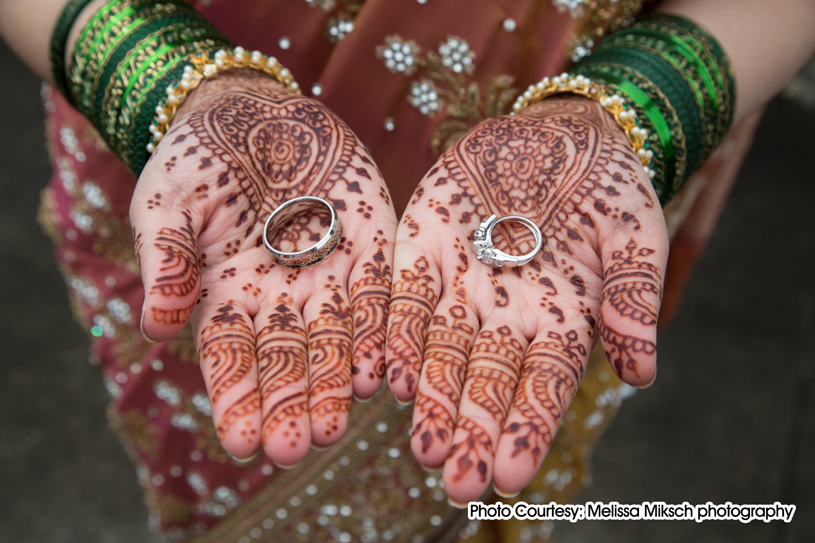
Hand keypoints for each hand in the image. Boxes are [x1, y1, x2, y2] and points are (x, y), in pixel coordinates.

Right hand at [130, 71, 395, 465]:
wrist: (251, 109)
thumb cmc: (197, 160)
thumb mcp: (166, 203)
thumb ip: (165, 262)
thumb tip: (155, 328)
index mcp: (228, 297)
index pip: (232, 359)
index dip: (237, 399)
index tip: (242, 443)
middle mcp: (282, 299)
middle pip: (289, 361)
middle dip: (292, 404)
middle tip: (295, 447)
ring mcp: (328, 275)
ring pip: (337, 340)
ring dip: (336, 382)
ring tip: (335, 424)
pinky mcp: (369, 244)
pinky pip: (379, 292)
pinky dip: (378, 330)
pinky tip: (378, 367)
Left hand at [385, 97, 667, 501]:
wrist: (558, 132)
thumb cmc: (607, 184)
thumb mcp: (634, 232)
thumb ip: (635, 296)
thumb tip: (642, 374)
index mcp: (560, 317)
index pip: (544, 383)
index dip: (528, 426)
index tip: (512, 473)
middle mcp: (505, 313)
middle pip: (487, 379)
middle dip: (472, 429)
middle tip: (458, 480)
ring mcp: (462, 284)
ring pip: (441, 351)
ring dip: (430, 398)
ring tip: (422, 447)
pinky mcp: (424, 248)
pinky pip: (405, 297)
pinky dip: (398, 336)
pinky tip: (388, 376)